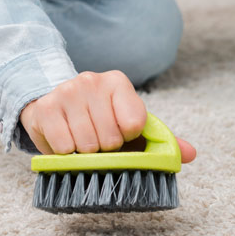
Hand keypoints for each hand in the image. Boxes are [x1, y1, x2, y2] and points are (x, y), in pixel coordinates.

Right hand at [19, 70, 195, 162]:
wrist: (53, 105)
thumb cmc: (98, 119)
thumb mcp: (129, 125)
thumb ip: (162, 140)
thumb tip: (191, 154)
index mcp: (118, 82)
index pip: (134, 124)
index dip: (128, 139)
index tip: (120, 134)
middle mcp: (91, 80)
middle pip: (110, 139)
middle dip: (105, 149)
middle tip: (97, 140)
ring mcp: (65, 92)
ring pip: (86, 146)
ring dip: (85, 154)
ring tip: (81, 141)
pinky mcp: (43, 109)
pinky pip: (63, 148)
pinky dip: (65, 154)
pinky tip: (65, 141)